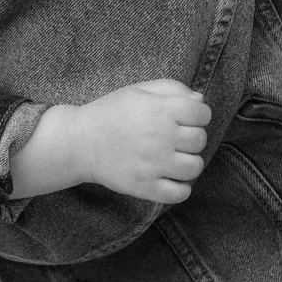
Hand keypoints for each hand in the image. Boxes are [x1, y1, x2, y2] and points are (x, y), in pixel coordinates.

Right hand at [72, 79, 211, 202]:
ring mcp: (154, 164)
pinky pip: (180, 193)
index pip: (203, 114)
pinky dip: (180, 187)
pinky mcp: (145, 187)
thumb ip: (172, 88)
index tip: (182, 119)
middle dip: (190, 138)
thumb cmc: (110, 113)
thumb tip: (200, 100)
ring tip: (171, 159)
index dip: (197, 115)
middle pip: (200, 140)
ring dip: (187, 162)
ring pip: (195, 167)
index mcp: (160, 110)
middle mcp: (160, 136)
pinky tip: (168, 177)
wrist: (78, 142)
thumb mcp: (138, 90)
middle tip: (172, 139)